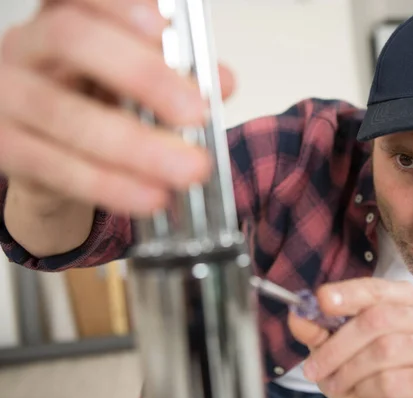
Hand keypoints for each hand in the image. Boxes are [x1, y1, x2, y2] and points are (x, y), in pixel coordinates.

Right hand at [0, 0, 234, 214]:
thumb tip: (222, 82)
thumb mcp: (132, 84)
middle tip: (196, 111)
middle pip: (73, 40)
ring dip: (135, 145)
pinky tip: (151, 196)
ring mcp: (8, 96)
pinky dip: (109, 184)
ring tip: (188, 168)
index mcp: (62, 20)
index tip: (162, 26)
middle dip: (142, 74)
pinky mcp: (3, 147)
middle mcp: (27, 47)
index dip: (118, 7)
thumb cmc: (92, 104)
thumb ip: (178, 77)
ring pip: (64, 114)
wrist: (45, 155)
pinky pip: (54, 166)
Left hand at [289, 278, 412, 397]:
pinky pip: (393, 381)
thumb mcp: (334, 346)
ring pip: (385, 350)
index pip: (375, 289)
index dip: (347, 293)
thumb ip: (317, 329)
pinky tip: (360, 393)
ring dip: (350, 371)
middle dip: (338, 345)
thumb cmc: (362, 368)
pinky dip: (367, 390)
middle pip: (378, 319)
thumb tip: (297, 315)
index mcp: (403, 297)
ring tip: (335, 384)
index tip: (320, 301)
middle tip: (312, 367)